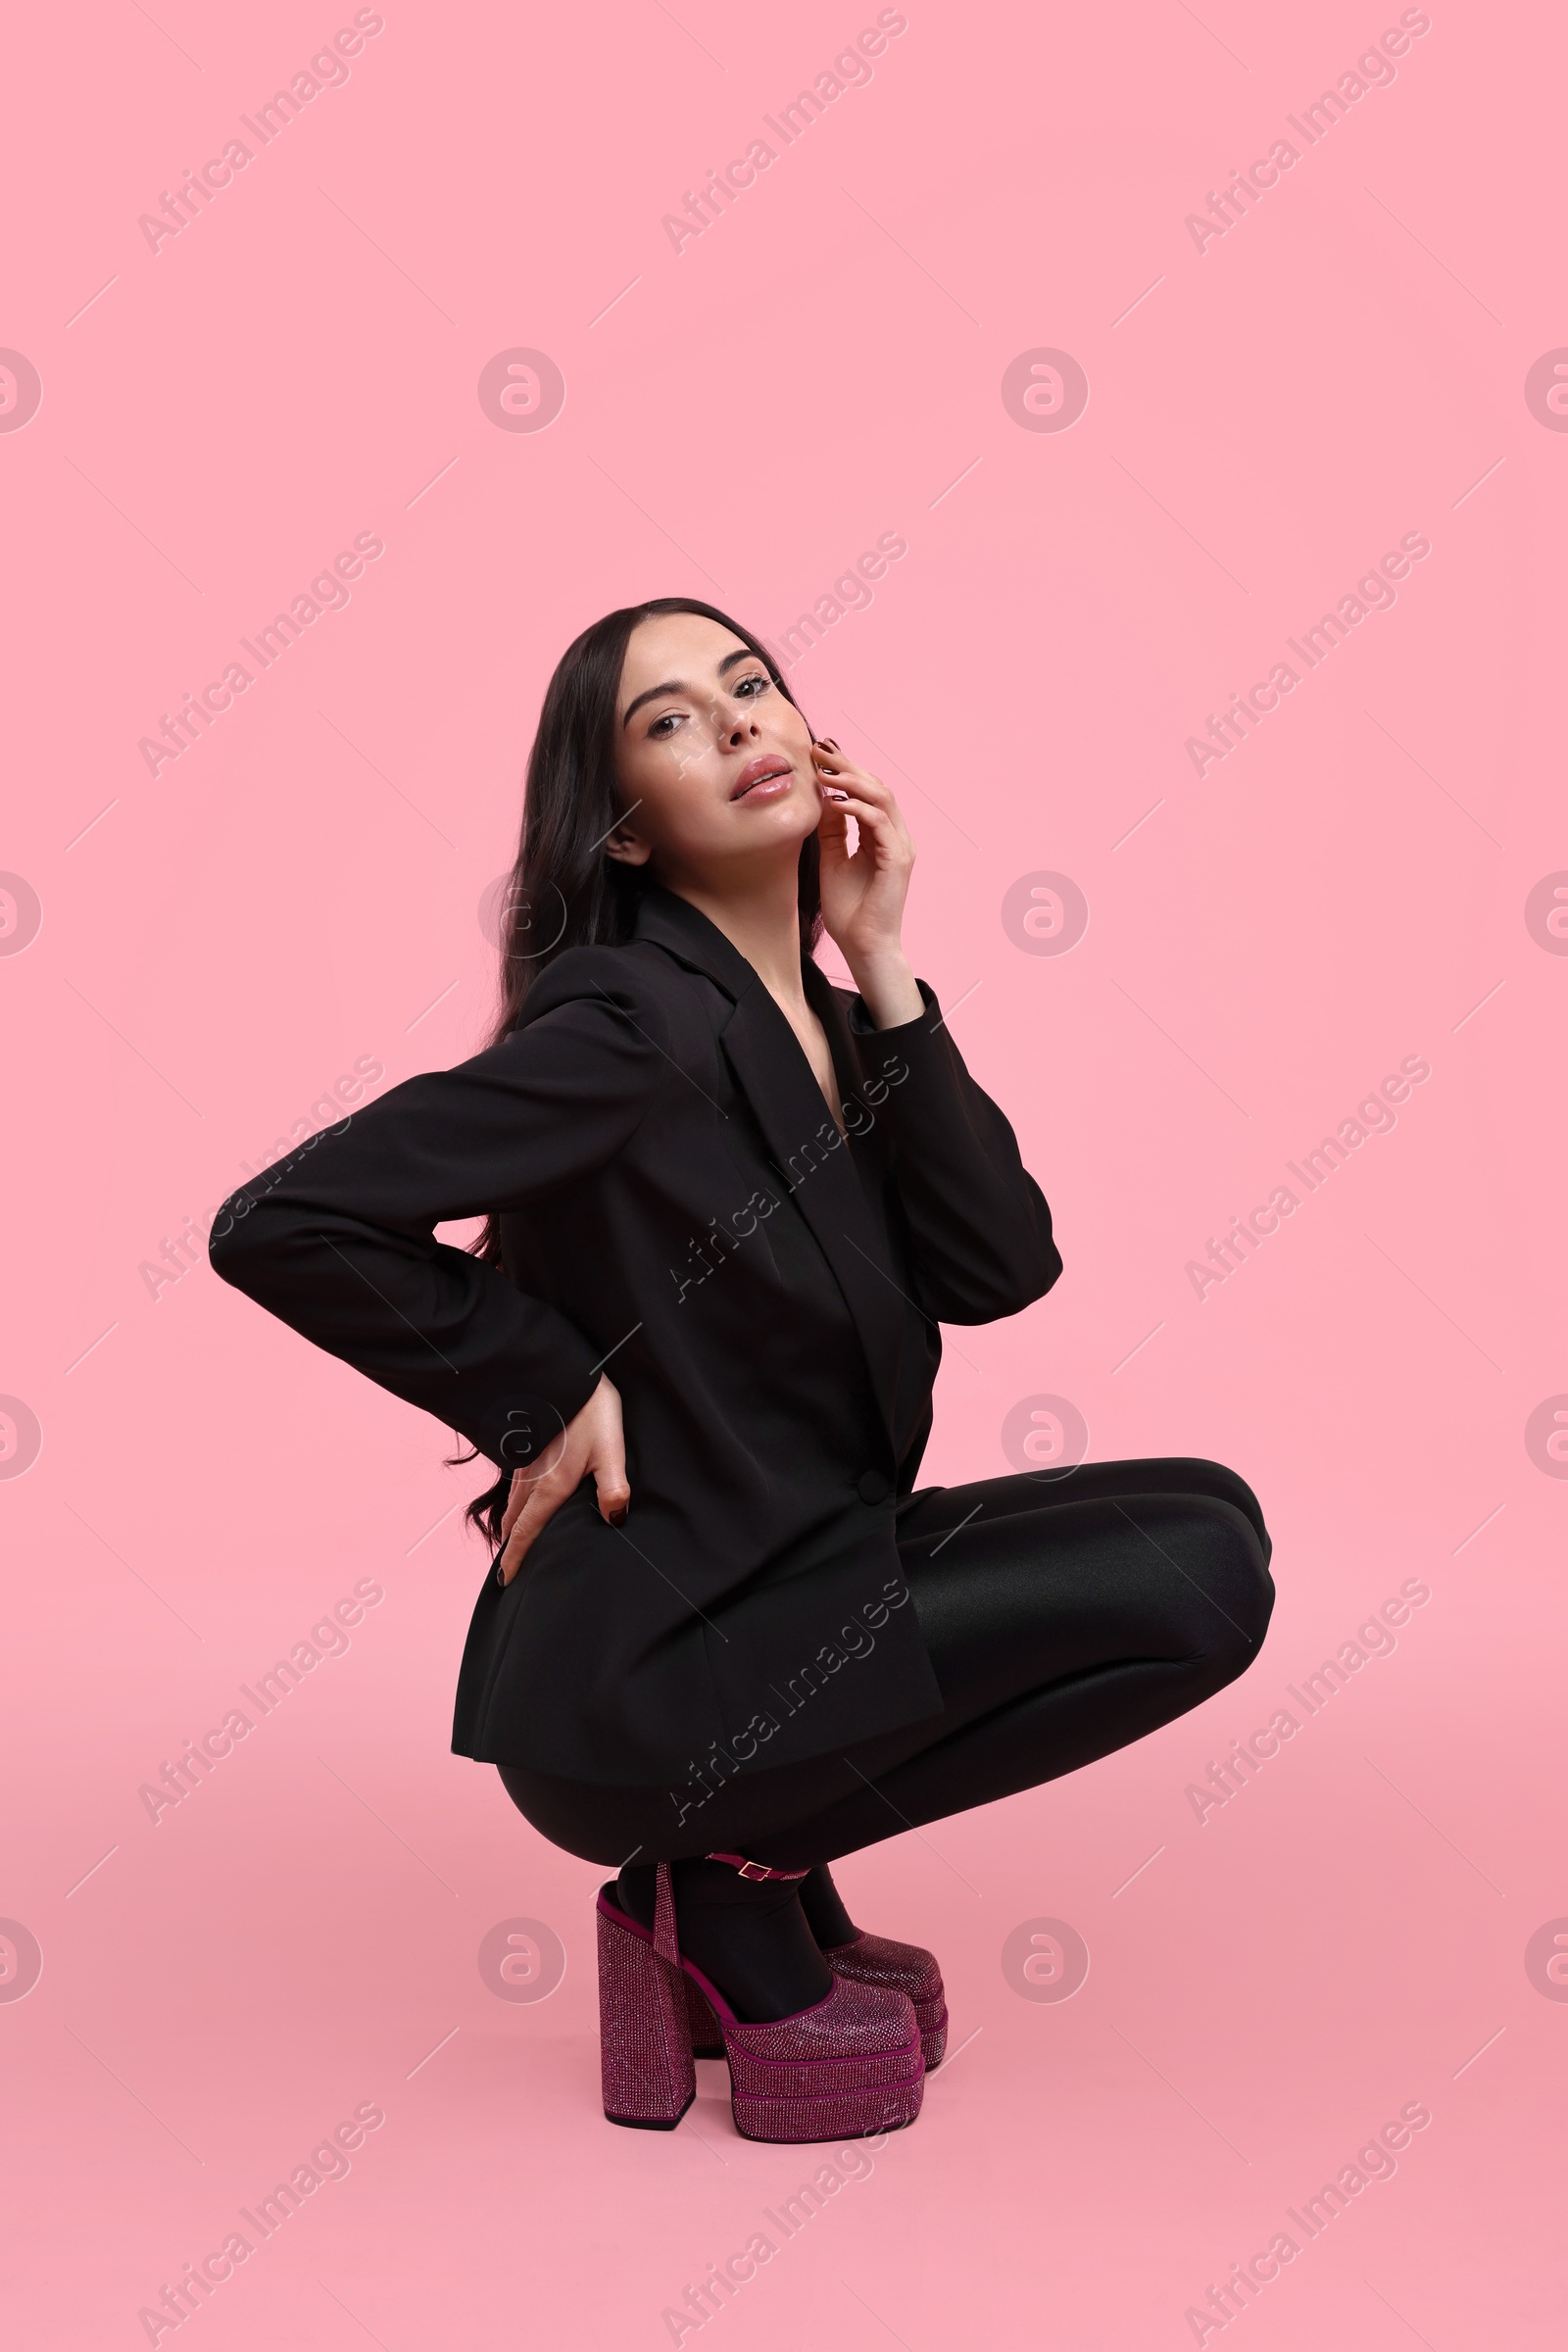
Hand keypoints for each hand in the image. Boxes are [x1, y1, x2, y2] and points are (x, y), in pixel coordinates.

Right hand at [495, 1374, 628, 1586]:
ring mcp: (526, 1464)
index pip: (526, 1532)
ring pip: (512, 1504)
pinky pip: (515, 1486)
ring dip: (510, 1526)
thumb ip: (614, 1488)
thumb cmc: (590, 1412)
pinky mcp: (528, 1449)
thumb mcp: (610, 1450)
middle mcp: (531, 1480)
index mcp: (551, 1487)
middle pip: (514, 1522)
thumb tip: (615, 1520)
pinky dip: (513, 1504)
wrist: (565, 1374)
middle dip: (510, 1548)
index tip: (505, 1581)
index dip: (515, 1558)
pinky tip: (521, 1503)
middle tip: (507, 1570)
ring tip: (512, 1542)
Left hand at [812, 740, 922, 1027]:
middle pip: (876, 786)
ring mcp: (900, 846)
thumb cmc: (849, 910)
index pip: (867, 791)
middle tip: (819, 748)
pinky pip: (879, 822)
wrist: (864, 946)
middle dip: (847, 765)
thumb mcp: (832, 859)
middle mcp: (896, 835)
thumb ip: (831, 829)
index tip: (818, 753)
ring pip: (881, 797)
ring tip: (823, 770)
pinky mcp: (898, 860)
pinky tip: (835, 801)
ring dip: (851, 780)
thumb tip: (823, 797)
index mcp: (882, 834)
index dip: (845, 769)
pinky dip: (857, 807)